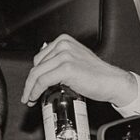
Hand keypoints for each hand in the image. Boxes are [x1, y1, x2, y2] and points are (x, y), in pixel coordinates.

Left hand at [22, 34, 138, 107]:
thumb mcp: (75, 60)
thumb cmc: (96, 74)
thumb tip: (41, 70)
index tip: (31, 85)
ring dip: (30, 89)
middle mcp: (63, 45)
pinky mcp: (66, 68)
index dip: (33, 74)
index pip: (39, 58)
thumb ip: (59, 60)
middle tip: (27, 95)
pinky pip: (43, 81)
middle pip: (36, 66)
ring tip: (29, 98)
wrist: (111, 82)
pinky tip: (34, 97)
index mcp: (64, 41)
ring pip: (37, 74)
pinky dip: (35, 91)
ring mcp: (64, 56)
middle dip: (29, 83)